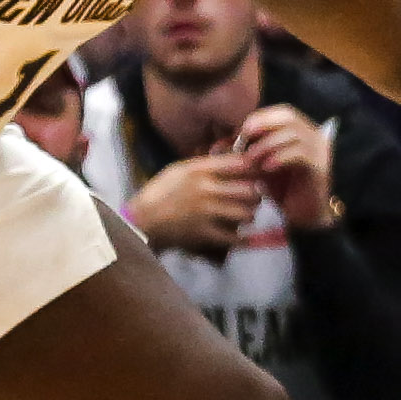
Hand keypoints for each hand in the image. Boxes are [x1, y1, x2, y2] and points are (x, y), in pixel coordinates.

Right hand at [130, 151, 262, 255]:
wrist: (141, 221)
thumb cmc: (159, 192)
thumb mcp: (179, 169)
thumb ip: (205, 164)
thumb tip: (232, 159)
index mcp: (199, 170)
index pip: (239, 163)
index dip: (255, 167)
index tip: (259, 171)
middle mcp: (206, 189)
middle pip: (250, 189)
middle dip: (257, 193)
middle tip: (256, 196)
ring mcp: (207, 212)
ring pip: (246, 213)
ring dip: (249, 214)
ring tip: (246, 214)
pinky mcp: (205, 234)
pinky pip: (235, 238)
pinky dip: (243, 239)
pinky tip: (244, 237)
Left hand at [237, 104, 334, 230]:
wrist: (305, 217)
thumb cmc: (282, 191)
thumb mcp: (260, 168)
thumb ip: (243, 154)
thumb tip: (216, 146)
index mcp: (300, 131)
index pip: (280, 112)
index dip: (260, 118)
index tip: (240, 133)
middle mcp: (312, 136)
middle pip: (289, 115)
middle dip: (263, 123)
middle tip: (244, 137)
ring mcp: (319, 150)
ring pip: (293, 133)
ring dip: (268, 143)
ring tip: (251, 157)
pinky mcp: (319, 167)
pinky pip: (301, 154)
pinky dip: (280, 157)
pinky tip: (266, 168)